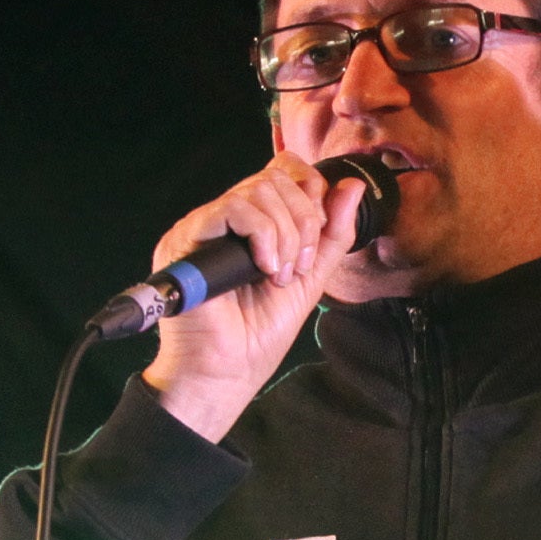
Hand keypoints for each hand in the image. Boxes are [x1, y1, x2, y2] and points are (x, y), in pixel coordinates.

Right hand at [137, 154, 374, 441]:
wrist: (229, 369)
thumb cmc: (260, 332)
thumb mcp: (312, 276)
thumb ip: (333, 233)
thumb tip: (351, 186)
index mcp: (252, 222)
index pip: (282, 170)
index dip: (310, 190)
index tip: (317, 235)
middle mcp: (225, 217)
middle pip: (274, 178)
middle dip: (302, 220)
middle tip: (298, 265)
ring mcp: (205, 225)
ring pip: (257, 190)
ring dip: (284, 234)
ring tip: (280, 274)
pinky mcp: (189, 237)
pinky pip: (234, 209)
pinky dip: (262, 236)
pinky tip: (264, 268)